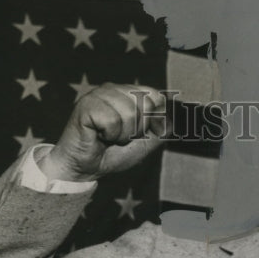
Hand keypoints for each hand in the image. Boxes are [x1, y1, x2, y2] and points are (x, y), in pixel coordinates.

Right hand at [41, 83, 170, 182]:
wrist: (85, 168)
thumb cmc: (112, 153)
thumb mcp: (144, 143)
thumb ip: (161, 130)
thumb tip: (173, 116)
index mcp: (126, 93)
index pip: (156, 96)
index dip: (152, 121)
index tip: (137, 133)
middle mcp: (113, 88)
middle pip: (145, 104)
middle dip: (137, 129)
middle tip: (119, 136)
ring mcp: (98, 94)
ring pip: (129, 113)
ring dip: (122, 134)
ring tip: (108, 137)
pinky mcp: (86, 105)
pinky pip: (112, 121)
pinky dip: (109, 135)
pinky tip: (98, 136)